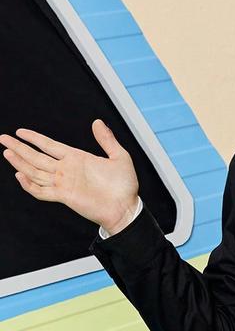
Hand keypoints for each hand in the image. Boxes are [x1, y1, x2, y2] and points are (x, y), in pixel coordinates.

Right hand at [0, 119, 139, 232]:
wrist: (126, 208)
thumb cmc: (124, 186)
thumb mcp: (119, 157)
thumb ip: (107, 140)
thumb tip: (97, 122)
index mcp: (77, 158)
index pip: (49, 145)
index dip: (34, 138)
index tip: (20, 131)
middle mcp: (67, 170)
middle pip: (37, 157)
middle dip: (20, 148)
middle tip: (3, 139)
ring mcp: (64, 183)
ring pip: (36, 171)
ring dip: (21, 163)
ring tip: (7, 153)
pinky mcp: (65, 196)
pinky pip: (42, 191)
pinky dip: (30, 185)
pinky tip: (19, 176)